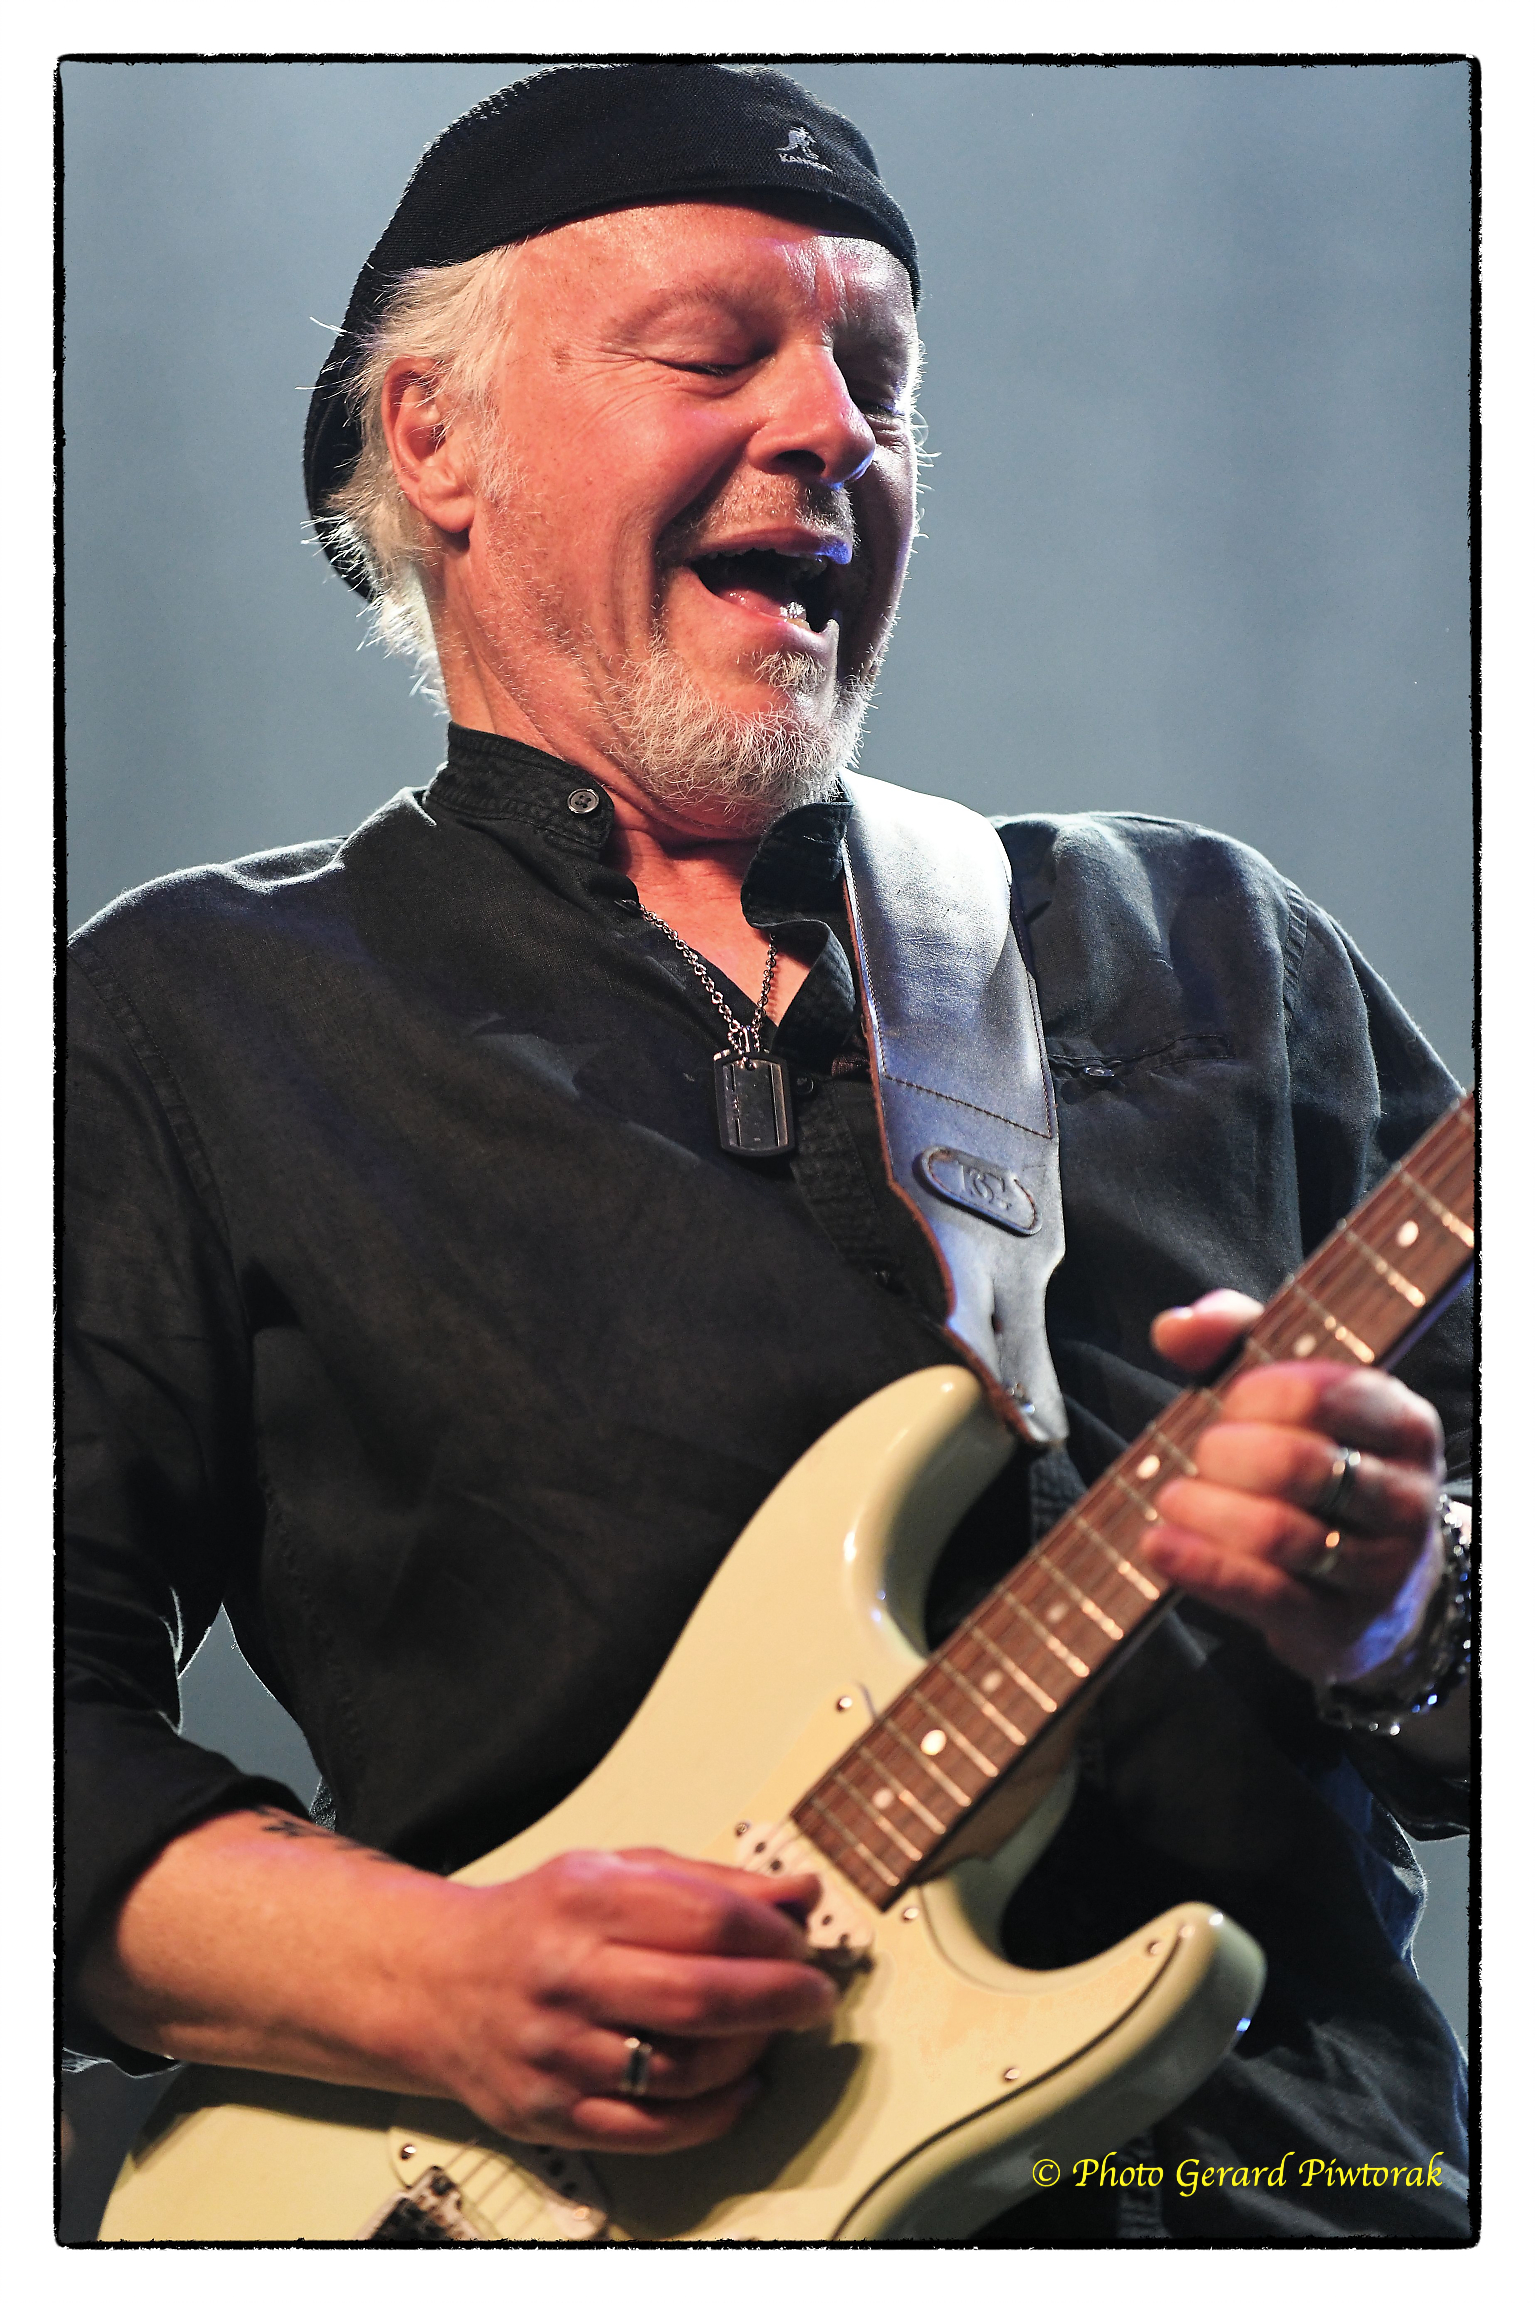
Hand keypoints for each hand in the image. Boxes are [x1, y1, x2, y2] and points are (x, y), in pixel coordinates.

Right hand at [363, 1845, 836, 2154]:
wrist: (439, 1983)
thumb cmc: (538, 1922)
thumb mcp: (614, 1872)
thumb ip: (710, 1882)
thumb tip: (800, 1891)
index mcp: (585, 1900)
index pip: (705, 1918)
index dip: (771, 1935)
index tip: (800, 1941)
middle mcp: (567, 1975)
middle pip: (698, 1997)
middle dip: (777, 1998)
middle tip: (813, 1995)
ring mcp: (556, 2051)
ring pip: (680, 2069)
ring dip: (749, 2054)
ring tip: (768, 2035)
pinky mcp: (552, 2113)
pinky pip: (652, 2130)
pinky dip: (712, 2115)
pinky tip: (739, 2089)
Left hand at [1142, 1289, 1445, 1688]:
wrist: (1379, 1592)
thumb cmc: (1323, 1469)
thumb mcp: (1297, 1396)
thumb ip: (1236, 1337)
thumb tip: (1176, 1327)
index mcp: (1404, 1426)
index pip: (1320, 1394)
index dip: (1253, 1395)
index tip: (1226, 1405)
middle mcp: (1407, 1499)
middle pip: (1295, 1465)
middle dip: (1224, 1455)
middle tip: (1201, 1456)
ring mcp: (1380, 1571)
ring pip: (1277, 1534)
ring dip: (1205, 1511)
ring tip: (1173, 1498)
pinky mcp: (1339, 1628)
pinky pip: (1262, 1594)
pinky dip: (1199, 1564)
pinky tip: (1158, 1544)